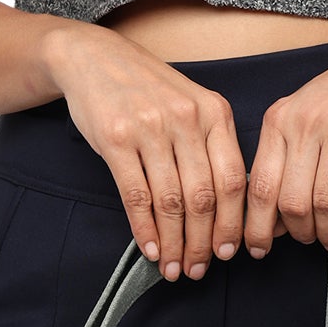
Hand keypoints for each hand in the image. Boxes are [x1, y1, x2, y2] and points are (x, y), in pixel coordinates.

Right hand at [44, 23, 247, 282]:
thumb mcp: (191, 104)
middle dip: (202, 242)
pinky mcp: (115, 139)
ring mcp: (150, 128)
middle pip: (204, 196)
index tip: (228, 252)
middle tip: (198, 269)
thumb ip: (212, 146)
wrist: (93, 57)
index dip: (233, 223)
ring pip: (171, 201)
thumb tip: (226, 211)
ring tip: (173, 267)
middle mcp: (186, 119)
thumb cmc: (147, 88)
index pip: (234, 179)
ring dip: (174, 243)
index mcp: (215, 112)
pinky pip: (136, 195)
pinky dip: (145, 229)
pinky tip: (149, 249)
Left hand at [243, 25, 327, 258]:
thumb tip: (270, 214)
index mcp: (280, 119)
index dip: (257, 226)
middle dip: (297, 233)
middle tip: (307, 241)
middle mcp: (305, 124)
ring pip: (323, 204)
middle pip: (290, 201)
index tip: (259, 248)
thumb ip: (284, 156)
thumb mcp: (303, 113)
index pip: (259, 185)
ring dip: (326, 233)